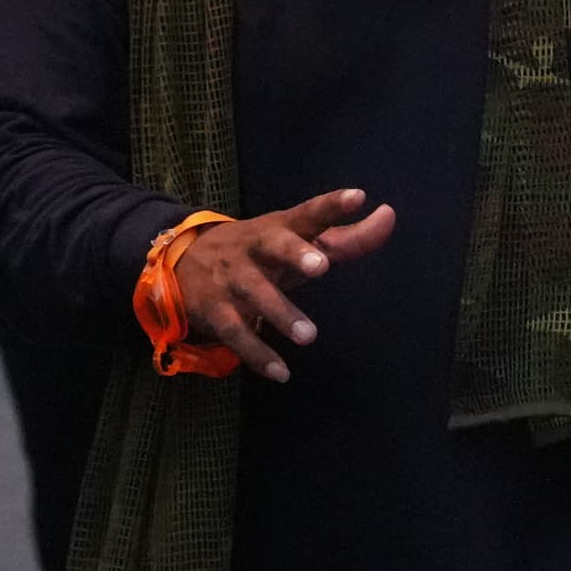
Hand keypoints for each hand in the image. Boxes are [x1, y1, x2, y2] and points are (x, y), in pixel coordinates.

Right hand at [172, 189, 398, 383]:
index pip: (308, 213)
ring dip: (281, 314)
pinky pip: (236, 334)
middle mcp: (255, 249)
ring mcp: (233, 280)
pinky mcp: (217, 312)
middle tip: (320, 266)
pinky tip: (281, 372)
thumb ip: (347, 236)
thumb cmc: (259, 253)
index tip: (357, 197)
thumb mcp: (296, 241)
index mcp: (279, 228)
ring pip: (255, 294)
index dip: (332, 205)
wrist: (180, 264)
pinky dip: (257, 355)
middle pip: (274, 245)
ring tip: (309, 336)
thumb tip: (389, 216)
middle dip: (294, 253)